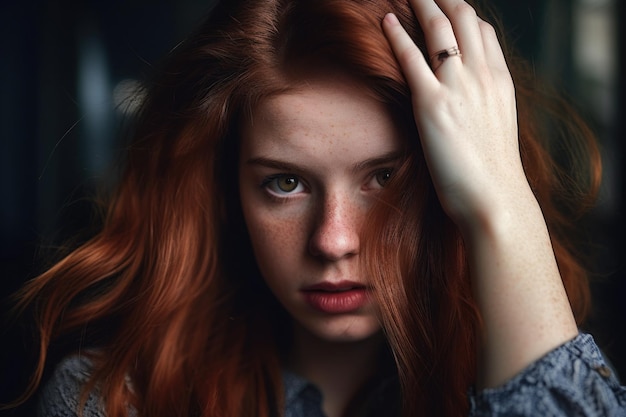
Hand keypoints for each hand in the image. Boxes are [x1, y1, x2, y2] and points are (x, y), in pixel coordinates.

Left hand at [382, 0, 525, 230]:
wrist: (494, 198)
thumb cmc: (493, 174)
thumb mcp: (498, 128)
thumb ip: (484, 105)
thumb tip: (469, 103)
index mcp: (499, 81)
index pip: (484, 32)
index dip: (464, 15)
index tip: (449, 8)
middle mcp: (481, 75)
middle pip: (463, 19)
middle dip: (442, 0)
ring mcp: (458, 87)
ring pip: (439, 29)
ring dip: (421, 5)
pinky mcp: (432, 104)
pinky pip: (412, 58)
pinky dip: (398, 35)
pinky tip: (386, 21)